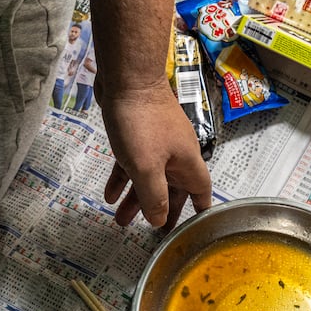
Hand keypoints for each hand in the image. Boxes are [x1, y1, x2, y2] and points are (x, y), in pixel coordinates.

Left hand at [99, 83, 212, 229]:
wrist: (128, 78)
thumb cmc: (141, 122)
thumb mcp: (147, 167)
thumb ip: (154, 196)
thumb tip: (160, 220)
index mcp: (187, 162)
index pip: (201, 193)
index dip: (199, 212)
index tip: (196, 230)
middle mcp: (176, 154)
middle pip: (173, 189)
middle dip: (161, 210)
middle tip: (153, 232)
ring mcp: (157, 143)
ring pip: (149, 177)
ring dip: (136, 198)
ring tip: (121, 221)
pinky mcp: (138, 135)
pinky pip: (133, 164)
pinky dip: (123, 178)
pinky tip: (109, 195)